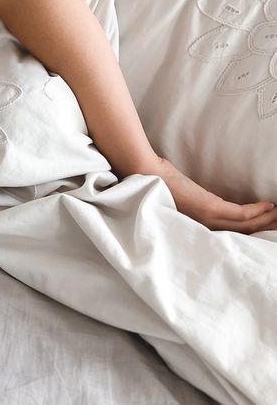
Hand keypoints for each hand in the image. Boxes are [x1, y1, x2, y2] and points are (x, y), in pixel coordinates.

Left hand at [150, 157, 276, 233]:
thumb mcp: (180, 198)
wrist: (145, 173)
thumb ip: (197, 204)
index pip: (229, 235)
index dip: (250, 232)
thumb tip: (210, 201)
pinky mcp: (209, 208)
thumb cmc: (159, 184)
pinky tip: (268, 205)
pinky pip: (241, 214)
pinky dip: (257, 210)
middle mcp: (202, 228)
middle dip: (265, 228)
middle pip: (242, 233)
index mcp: (196, 227)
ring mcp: (206, 219)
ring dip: (267, 220)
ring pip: (246, 225)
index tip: (265, 227)